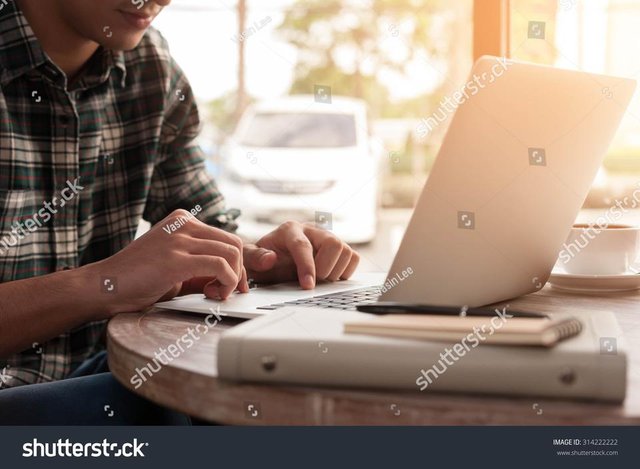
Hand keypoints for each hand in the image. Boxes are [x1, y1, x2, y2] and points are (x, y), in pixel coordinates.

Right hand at [88, 209, 248, 314]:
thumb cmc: (136, 280)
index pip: (227, 237)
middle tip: (229, 292)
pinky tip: (213, 294)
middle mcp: (183, 223)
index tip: (235, 284)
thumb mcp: (176, 265)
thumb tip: (234, 276)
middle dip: (240, 271)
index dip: (237, 264)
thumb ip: (202, 266)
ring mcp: (179, 238)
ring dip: (233, 279)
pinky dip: (226, 282)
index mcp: (182, 220)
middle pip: (234, 243)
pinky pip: (220, 266)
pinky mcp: (176, 258)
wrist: (103, 287)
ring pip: (231, 252)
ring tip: (216, 294)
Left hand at [243, 221, 359, 288]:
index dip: (307, 267)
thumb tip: (270, 258)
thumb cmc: (265, 260)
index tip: (308, 286)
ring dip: (335, 271)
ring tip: (319, 279)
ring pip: (346, 250)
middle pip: (333, 243)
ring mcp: (328, 238)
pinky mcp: (339, 248)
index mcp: (290, 230)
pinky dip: (345, 271)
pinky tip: (330, 276)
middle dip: (325, 268)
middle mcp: (312, 230)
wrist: (274, 260)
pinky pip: (353, 258)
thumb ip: (255, 258)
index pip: (303, 246)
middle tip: (314, 282)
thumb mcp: (252, 260)